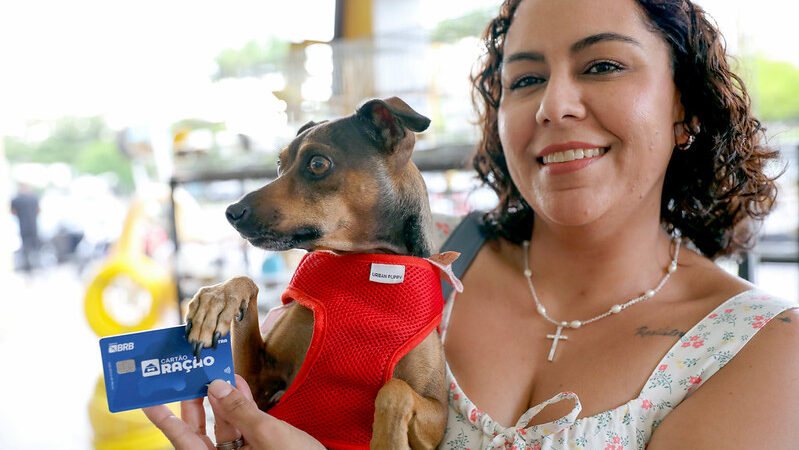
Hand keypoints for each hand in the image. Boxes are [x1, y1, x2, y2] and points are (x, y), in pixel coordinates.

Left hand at [143, 374, 323, 449]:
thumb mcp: (268, 434)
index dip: (165, 419)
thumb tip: (216, 386)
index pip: (183, 440)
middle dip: (196, 402)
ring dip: (223, 399)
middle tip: (186, 378)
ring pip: (225, 427)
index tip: (148, 401)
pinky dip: (243, 407)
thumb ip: (241, 410)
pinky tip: (241, 386)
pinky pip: (244, 428)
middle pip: (201, 432)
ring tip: (216, 374)